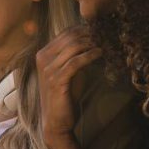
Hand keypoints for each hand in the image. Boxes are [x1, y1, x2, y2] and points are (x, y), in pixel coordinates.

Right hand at [36, 26, 101, 143]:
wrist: (57, 120)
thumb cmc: (65, 95)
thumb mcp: (69, 71)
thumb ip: (75, 55)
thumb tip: (93, 39)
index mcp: (43, 54)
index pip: (65, 33)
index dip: (84, 28)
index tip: (100, 29)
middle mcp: (42, 58)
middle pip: (70, 37)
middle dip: (90, 34)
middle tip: (106, 34)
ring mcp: (48, 69)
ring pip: (73, 47)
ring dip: (92, 43)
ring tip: (106, 43)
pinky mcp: (56, 80)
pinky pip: (76, 62)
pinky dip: (90, 56)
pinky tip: (100, 53)